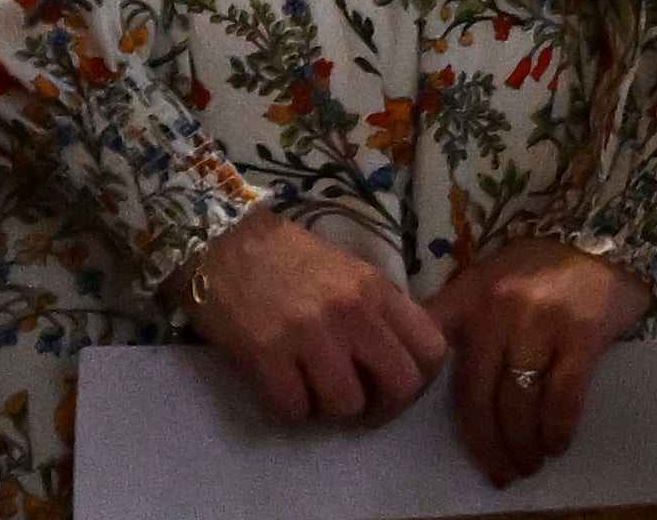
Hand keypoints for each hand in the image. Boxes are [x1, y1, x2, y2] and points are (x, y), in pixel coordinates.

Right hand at [181, 213, 448, 430]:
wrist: (224, 245)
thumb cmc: (290, 261)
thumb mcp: (352, 275)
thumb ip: (380, 313)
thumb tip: (400, 359)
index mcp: (379, 291)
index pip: (432, 350)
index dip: (420, 383)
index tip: (395, 389)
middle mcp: (353, 312)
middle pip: (400, 385)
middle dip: (383, 408)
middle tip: (359, 407)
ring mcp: (310, 334)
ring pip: (347, 404)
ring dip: (331, 411)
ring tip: (315, 394)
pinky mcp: (265, 355)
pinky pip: (294, 410)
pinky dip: (291, 412)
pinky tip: (284, 392)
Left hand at [433, 238, 651, 484]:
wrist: (609, 234)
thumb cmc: (542, 264)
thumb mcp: (488, 278)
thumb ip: (456, 316)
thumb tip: (424, 373)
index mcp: (469, 297)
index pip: (430, 354)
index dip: (414, 396)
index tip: (417, 431)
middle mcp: (498, 311)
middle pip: (478, 398)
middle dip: (486, 444)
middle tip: (498, 471)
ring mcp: (541, 322)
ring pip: (518, 404)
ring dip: (522, 445)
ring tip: (528, 464)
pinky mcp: (583, 334)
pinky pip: (563, 397)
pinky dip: (557, 429)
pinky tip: (556, 444)